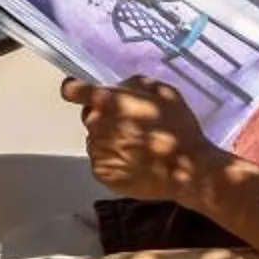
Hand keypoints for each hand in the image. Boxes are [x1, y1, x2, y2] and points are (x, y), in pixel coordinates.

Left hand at [64, 74, 210, 203]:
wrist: (185, 169)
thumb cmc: (177, 128)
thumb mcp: (163, 92)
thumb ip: (134, 85)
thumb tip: (120, 88)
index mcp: (108, 101)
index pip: (73, 89)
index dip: (75, 89)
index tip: (78, 92)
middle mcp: (96, 125)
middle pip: (91, 116)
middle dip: (105, 118)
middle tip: (132, 126)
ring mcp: (96, 150)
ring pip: (97, 140)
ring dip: (110, 141)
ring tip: (138, 148)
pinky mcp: (100, 173)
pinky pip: (102, 161)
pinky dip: (114, 161)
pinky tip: (135, 163)